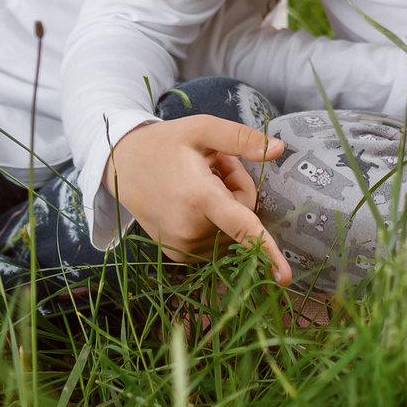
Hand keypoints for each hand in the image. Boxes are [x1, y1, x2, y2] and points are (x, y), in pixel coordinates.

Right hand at [103, 116, 291, 283]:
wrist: (122, 167)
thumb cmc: (165, 144)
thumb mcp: (202, 130)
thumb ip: (241, 139)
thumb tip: (278, 149)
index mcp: (199, 198)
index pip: (241, 228)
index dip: (267, 251)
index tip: (284, 277)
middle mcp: (190, 230)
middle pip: (243, 218)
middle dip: (238, 191)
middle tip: (217, 165)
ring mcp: (183, 247)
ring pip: (231, 232)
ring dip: (227, 208)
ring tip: (202, 181)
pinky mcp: (179, 256)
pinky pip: (216, 241)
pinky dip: (214, 222)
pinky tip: (194, 200)